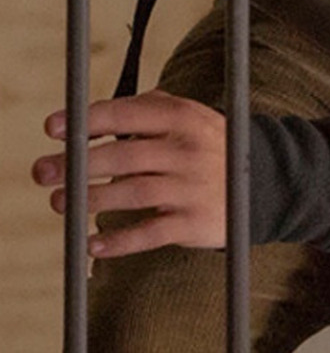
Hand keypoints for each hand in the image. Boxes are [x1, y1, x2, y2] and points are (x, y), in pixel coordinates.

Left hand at [31, 89, 225, 257]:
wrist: (264, 181)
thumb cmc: (211, 144)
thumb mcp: (190, 116)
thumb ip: (149, 109)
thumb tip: (95, 112)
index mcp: (182, 117)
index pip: (127, 115)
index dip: (86, 121)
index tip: (52, 129)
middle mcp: (187, 150)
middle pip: (123, 157)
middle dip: (77, 165)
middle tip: (43, 171)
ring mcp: (192, 187)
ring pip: (132, 194)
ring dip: (91, 200)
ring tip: (61, 202)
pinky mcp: (195, 222)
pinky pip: (150, 233)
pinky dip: (119, 241)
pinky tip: (93, 244)